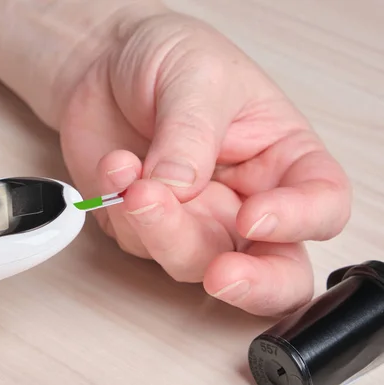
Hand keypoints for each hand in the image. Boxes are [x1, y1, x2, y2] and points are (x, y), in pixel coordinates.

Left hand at [58, 10, 350, 315]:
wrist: (104, 63)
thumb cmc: (167, 57)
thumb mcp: (195, 77)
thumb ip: (192, 136)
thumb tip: (179, 192)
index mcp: (282, 158)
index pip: (322, 205)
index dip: (299, 222)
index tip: (254, 215)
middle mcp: (245, 198)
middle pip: (273, 267)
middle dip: (253, 284)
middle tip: (222, 276)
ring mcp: (194, 217)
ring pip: (193, 261)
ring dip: (161, 231)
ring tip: (135, 184)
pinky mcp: (146, 226)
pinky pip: (138, 240)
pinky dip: (120, 209)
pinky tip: (114, 167)